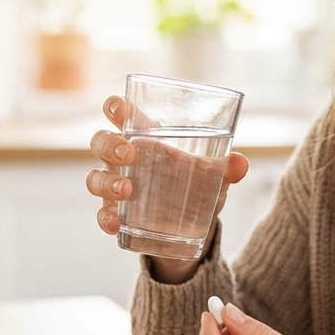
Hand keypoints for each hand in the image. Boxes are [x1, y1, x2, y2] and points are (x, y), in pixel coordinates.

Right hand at [85, 96, 248, 282]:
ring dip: (106, 182)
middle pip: (101, 141)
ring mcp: (116, 185)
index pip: (122, 114)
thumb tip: (240, 164)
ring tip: (127, 191)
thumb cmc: (195, 184)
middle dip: (109, 144)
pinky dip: (105, 218)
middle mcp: (124, 159)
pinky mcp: (116, 213)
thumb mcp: (213, 176)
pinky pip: (102, 213)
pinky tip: (115, 224)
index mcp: (145, 137)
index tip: (118, 108)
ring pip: (95, 177)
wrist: (190, 226)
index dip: (115, 107)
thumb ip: (225, 168)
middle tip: (129, 154)